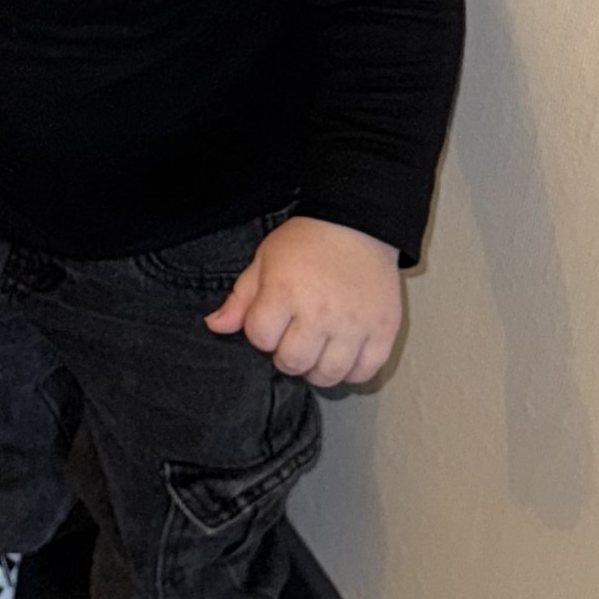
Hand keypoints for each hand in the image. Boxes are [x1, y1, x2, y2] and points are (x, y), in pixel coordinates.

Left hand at [206, 216, 401, 386]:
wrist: (359, 223)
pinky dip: (352, 370)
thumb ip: (240, 297)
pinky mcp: (383, 330)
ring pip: (327, 375)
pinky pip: (364, 372)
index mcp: (285, 293)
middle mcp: (320, 313)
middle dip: (287, 353)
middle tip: (296, 336)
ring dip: (317, 367)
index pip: (259, 339)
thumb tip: (215, 326)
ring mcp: (354, 324)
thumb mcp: (265, 260)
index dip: (262, 332)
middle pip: (292, 363)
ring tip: (319, 348)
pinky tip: (344, 353)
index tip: (274, 318)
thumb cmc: (307, 242)